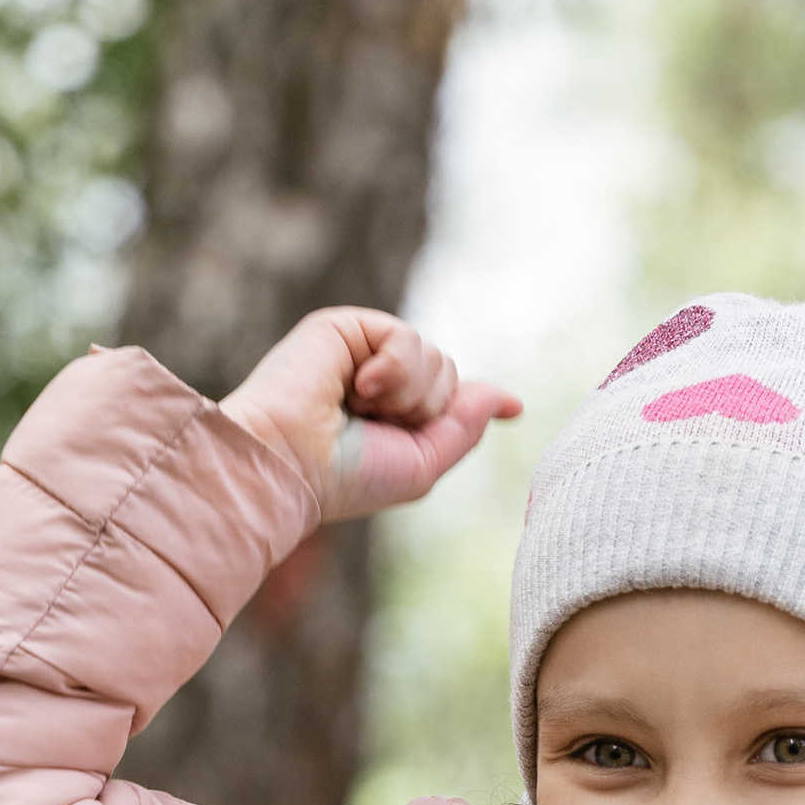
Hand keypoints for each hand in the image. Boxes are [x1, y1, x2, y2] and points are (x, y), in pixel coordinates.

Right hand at [221, 306, 520, 523]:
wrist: (290, 463)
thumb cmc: (345, 477)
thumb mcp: (422, 463)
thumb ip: (464, 426)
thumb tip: (509, 399)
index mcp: (388, 415)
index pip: (446, 395)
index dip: (471, 400)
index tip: (514, 408)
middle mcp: (375, 381)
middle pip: (446, 374)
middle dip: (428, 408)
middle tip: (380, 427)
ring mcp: (359, 352)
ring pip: (433, 356)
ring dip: (409, 394)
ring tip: (363, 409)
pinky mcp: (343, 328)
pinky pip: (406, 337)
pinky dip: (394, 369)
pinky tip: (359, 387)